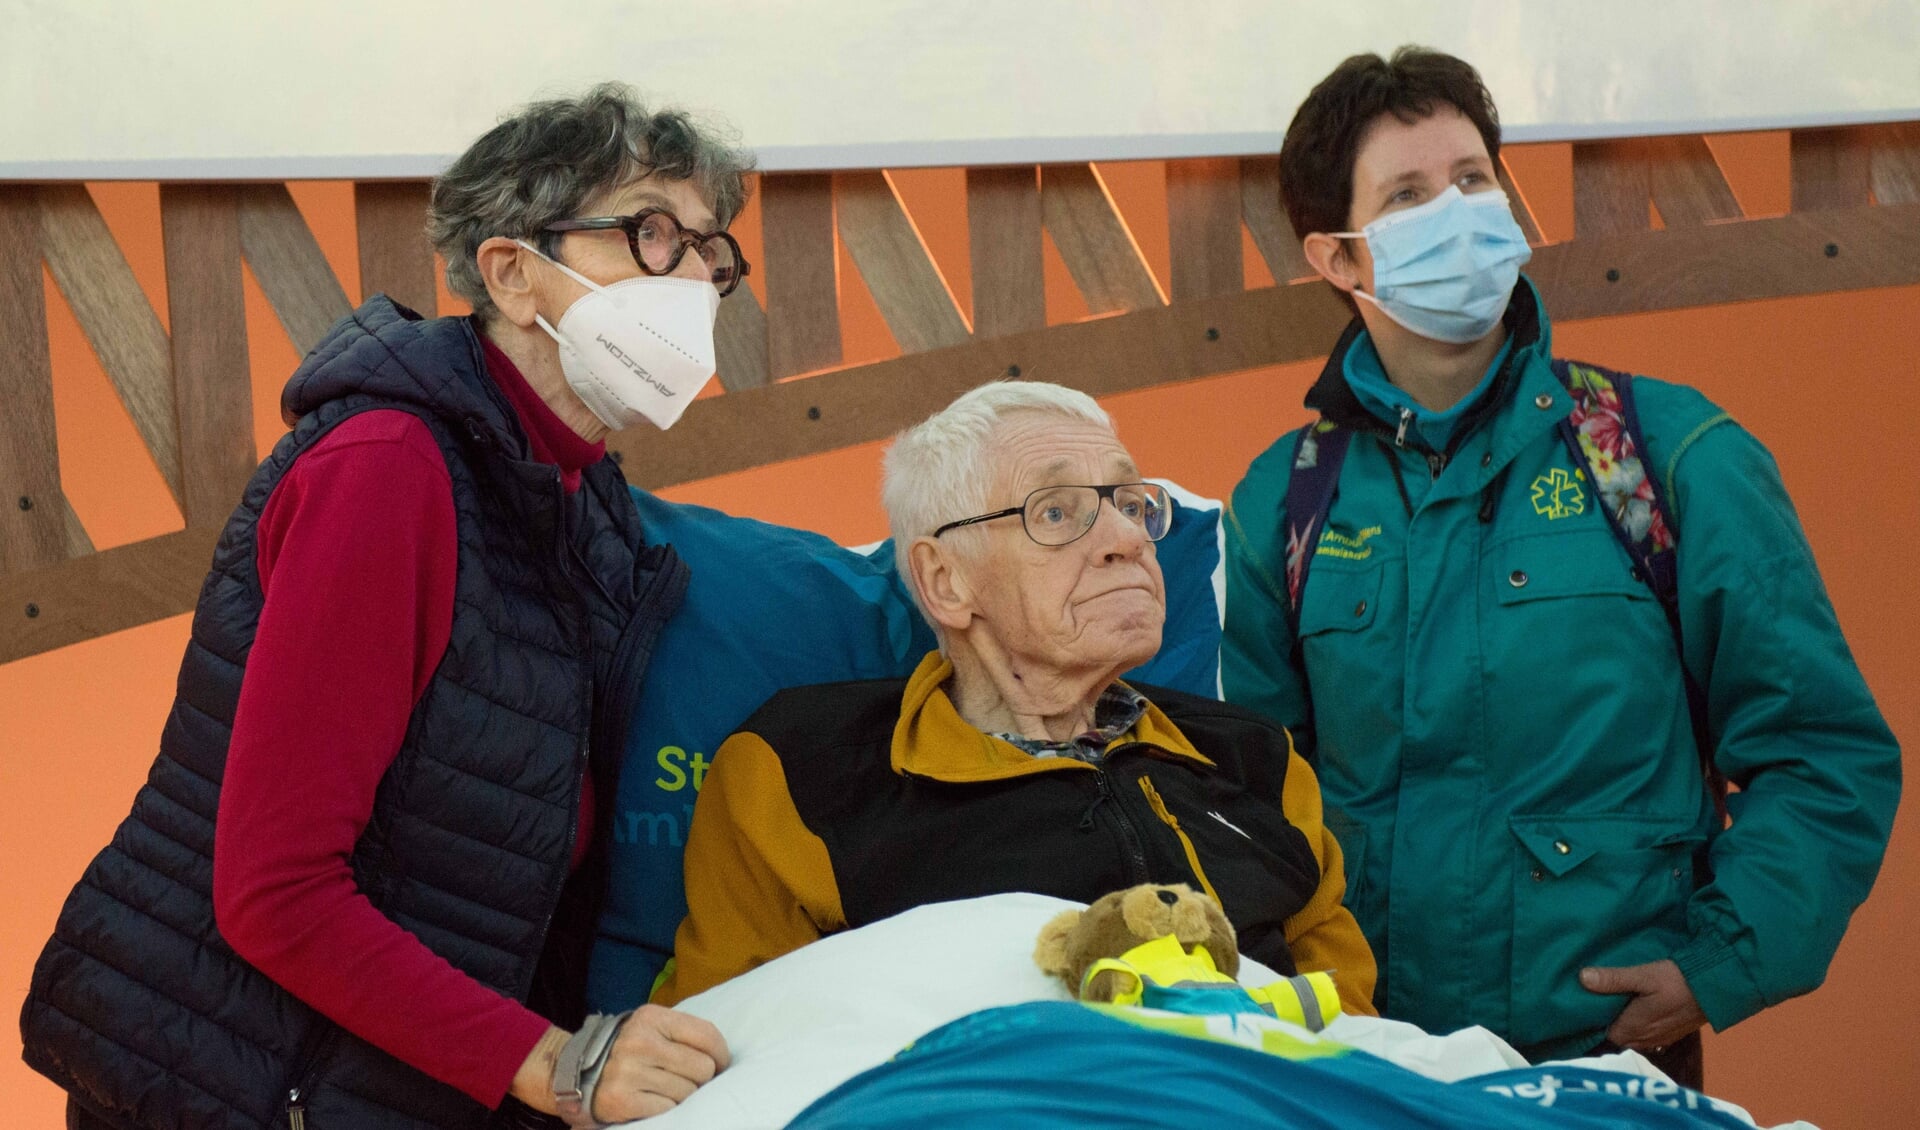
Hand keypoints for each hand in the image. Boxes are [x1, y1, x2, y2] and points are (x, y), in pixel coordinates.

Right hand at [590, 1005, 730, 1122]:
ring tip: (663, 1089)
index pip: (707, 1035)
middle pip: (702, 1067)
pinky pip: (667, 1110)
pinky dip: (664, 1109)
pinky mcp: (621, 1100)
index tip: (719, 1065)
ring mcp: (628, 1071)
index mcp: (651, 1017)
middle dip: (699, 1078)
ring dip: (681, 1096)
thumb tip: (723, 1062)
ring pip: (687, 1092)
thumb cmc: (629, 1050)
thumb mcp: (652, 1028)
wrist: (577, 1072)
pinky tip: (651, 1101)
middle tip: (684, 1079)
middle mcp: (639, 1041)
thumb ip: (684, 1034)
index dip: (721, 1055)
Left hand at [1579, 959, 1705, 1051]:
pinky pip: (1647, 1034)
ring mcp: (1659, 1039)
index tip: (1581, 1003)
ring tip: (1613, 1001)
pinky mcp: (1672, 1034)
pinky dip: (1639, 1023)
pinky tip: (1636, 1007)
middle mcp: (1644, 1040)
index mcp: (1632, 1029)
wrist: (1716, 988)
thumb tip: (1582, 978)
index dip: (1591, 1019)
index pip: (1601, 1032)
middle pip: (1617, 1035)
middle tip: (1595, 999)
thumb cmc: (1677, 982)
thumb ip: (1613, 979)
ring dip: (1624, 1022)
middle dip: (1606, 1021)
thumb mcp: (1643, 976)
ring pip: (1632, 1035)